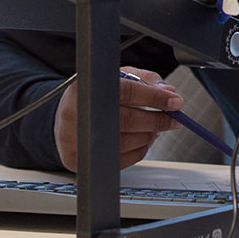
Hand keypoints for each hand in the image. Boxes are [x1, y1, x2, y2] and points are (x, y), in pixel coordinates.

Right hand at [52, 66, 181, 171]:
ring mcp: (76, 139)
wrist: (62, 118)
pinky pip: (120, 159)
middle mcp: (79, 113)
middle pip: (129, 120)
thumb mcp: (117, 77)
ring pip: (127, 142)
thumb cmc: (95, 96)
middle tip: (174, 119)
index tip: (176, 102)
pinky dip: (139, 149)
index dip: (155, 97)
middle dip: (158, 120)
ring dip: (149, 135)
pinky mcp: (78, 160)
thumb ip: (144, 80)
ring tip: (155, 128)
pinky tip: (141, 139)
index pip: (128, 91)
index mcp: (88, 87)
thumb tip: (169, 91)